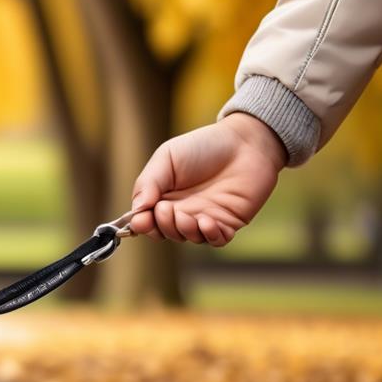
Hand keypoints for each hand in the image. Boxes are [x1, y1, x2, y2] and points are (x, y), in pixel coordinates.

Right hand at [129, 113, 286, 245]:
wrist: (245, 141)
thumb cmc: (204, 146)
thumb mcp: (167, 157)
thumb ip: (148, 182)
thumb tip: (136, 210)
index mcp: (163, 196)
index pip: (147, 220)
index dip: (142, 224)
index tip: (141, 220)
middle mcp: (182, 210)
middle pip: (165, 232)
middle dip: (162, 225)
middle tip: (166, 208)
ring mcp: (205, 217)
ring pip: (189, 238)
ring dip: (184, 231)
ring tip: (185, 216)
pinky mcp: (228, 222)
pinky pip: (216, 240)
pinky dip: (209, 236)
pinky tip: (206, 222)